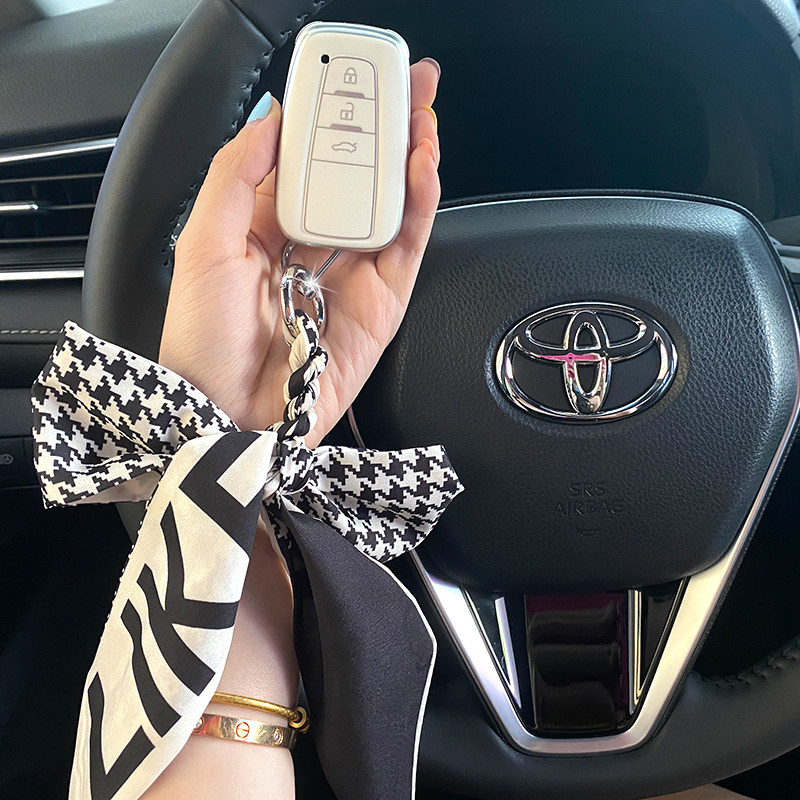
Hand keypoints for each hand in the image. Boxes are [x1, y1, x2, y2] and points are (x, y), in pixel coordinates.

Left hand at [159, 59, 440, 447]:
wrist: (232, 415)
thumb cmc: (204, 340)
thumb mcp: (203, 243)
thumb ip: (236, 174)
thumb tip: (271, 117)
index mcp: (264, 228)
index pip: (307, 162)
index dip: (330, 121)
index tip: (349, 83)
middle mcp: (312, 248)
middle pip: (357, 179)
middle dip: (383, 131)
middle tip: (407, 83)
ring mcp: (351, 275)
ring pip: (390, 207)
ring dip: (409, 159)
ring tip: (422, 112)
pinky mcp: (382, 304)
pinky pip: (407, 246)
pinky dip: (420, 205)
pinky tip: (421, 167)